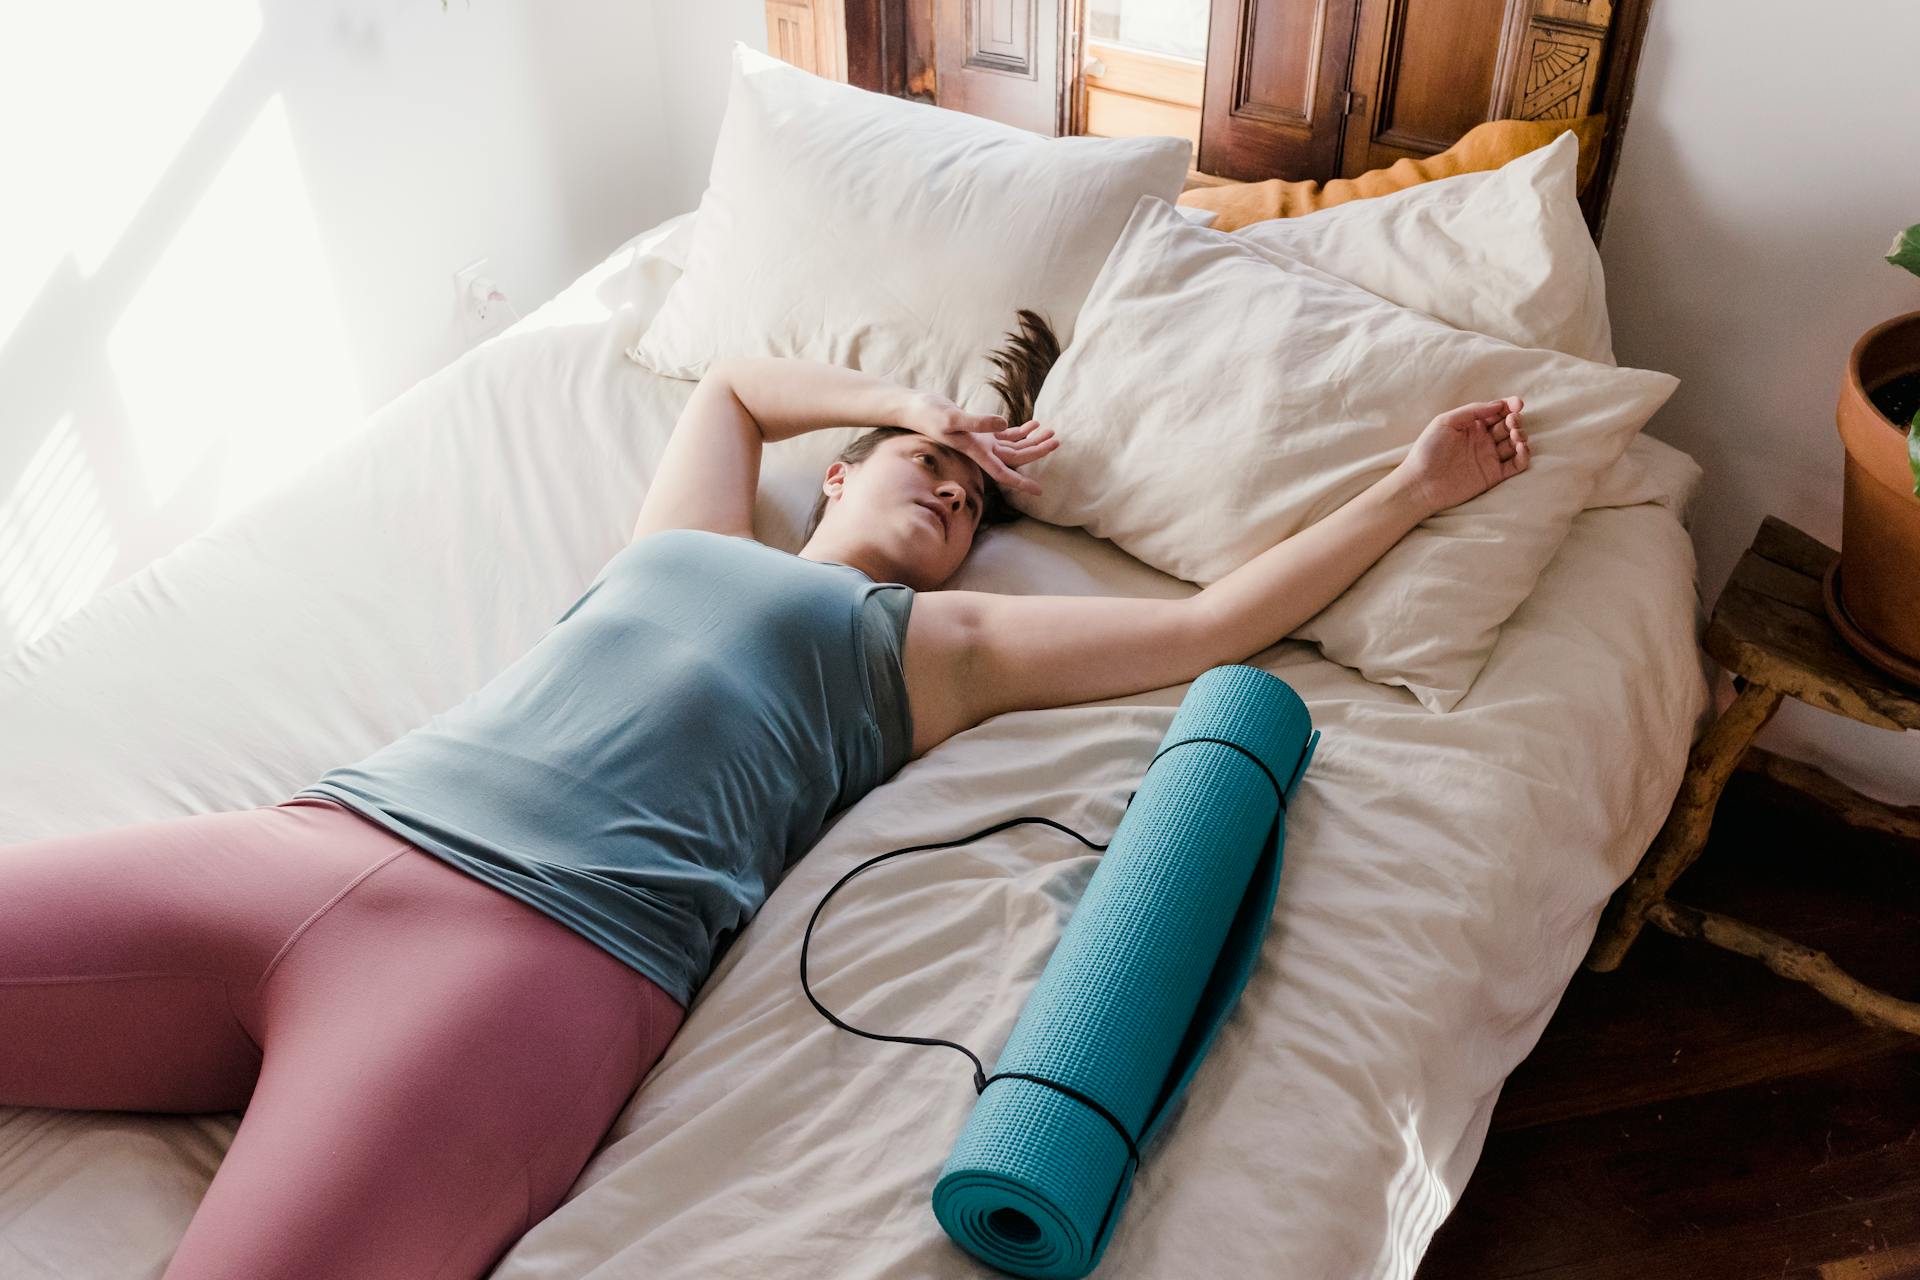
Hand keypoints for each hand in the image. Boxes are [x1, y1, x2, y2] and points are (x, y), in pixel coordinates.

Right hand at [896, 389, 1057, 495]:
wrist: (915, 409)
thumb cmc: (930, 415)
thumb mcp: (953, 418)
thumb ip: (978, 422)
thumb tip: (1004, 423)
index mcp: (976, 452)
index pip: (1003, 473)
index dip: (1021, 483)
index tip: (1039, 492)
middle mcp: (981, 451)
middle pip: (1015, 457)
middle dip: (1037, 451)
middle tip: (1056, 441)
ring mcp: (981, 442)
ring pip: (1013, 446)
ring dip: (1032, 440)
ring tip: (1051, 430)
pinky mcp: (979, 431)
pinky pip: (1005, 435)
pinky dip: (1020, 431)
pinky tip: (1033, 424)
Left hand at [1397, 397, 1528, 515]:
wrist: (1421, 484)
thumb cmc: (1427, 450)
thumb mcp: (1445, 422)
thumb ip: (1472, 410)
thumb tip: (1499, 404)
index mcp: (1471, 425)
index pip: (1496, 411)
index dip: (1510, 406)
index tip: (1518, 404)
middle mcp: (1482, 440)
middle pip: (1508, 425)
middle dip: (1515, 420)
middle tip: (1512, 421)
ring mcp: (1488, 457)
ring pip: (1514, 443)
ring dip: (1520, 435)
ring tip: (1515, 435)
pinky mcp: (1493, 475)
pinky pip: (1516, 465)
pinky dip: (1524, 456)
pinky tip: (1521, 449)